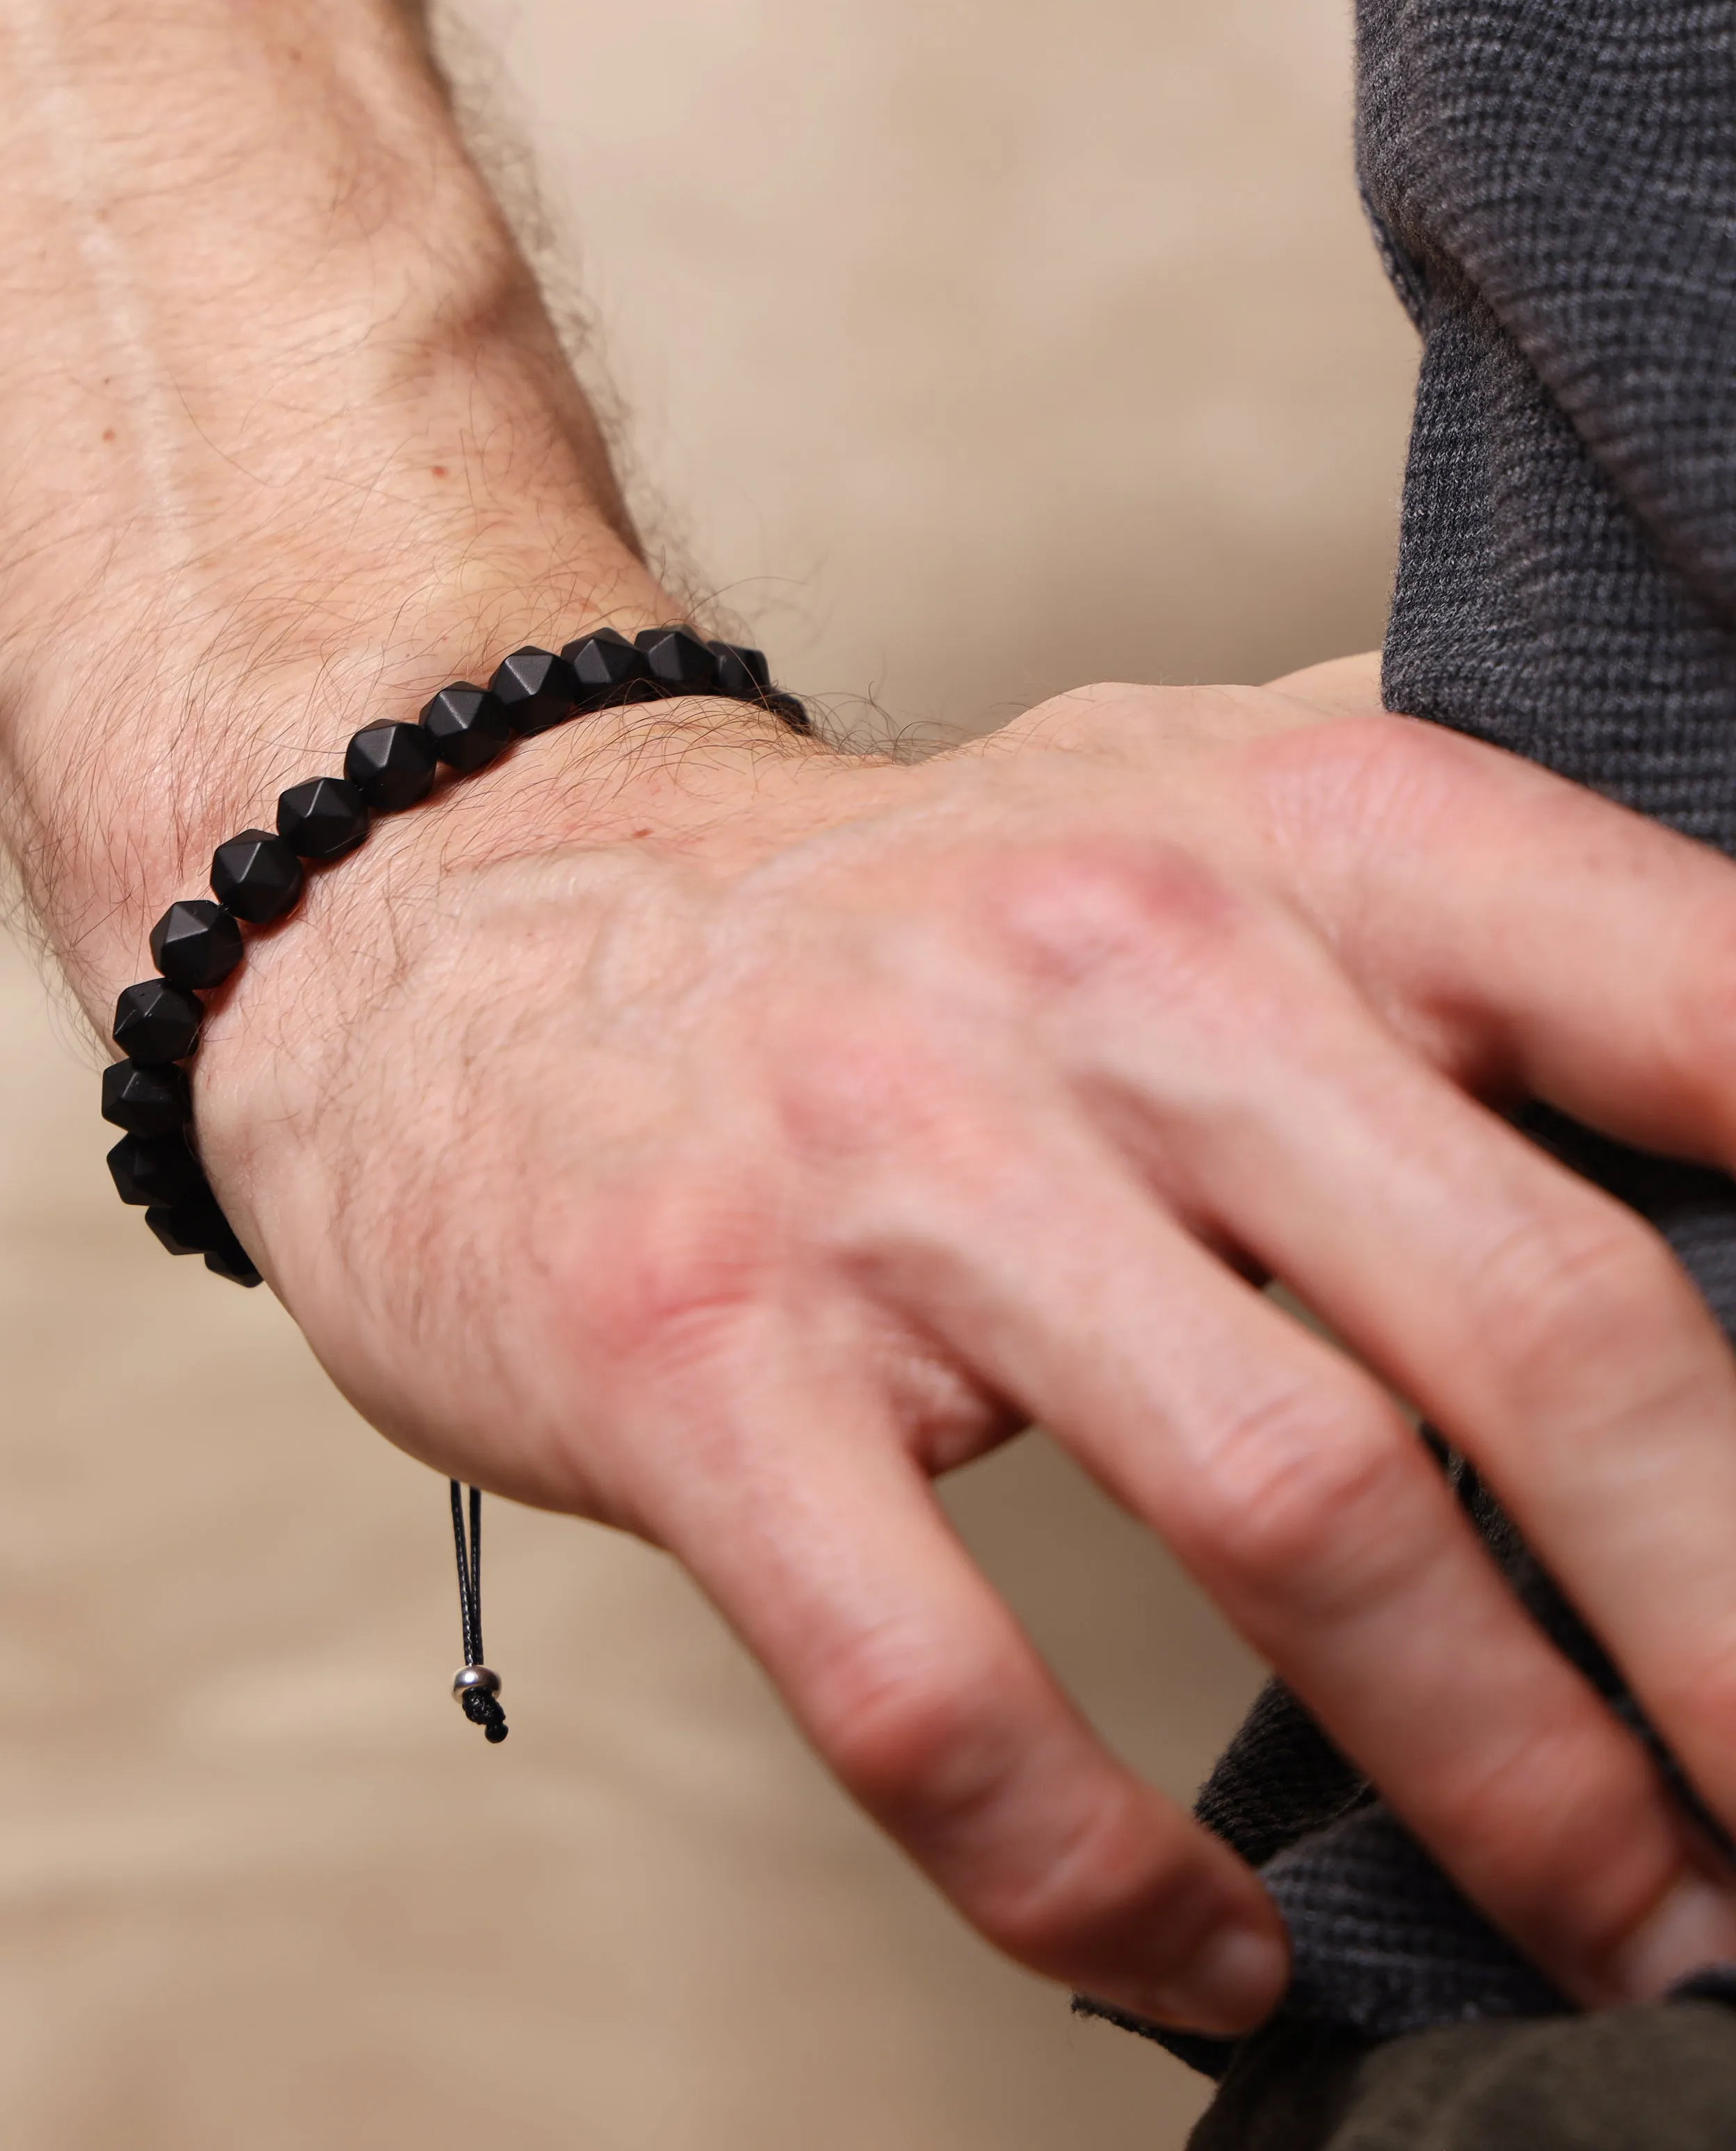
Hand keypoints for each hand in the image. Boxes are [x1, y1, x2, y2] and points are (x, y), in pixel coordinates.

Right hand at [189, 662, 1735, 2036]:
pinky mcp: (700, 1361)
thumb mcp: (1189, 812)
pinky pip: (945, 1693)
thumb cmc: (896, 921)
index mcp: (1288, 832)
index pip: (1702, 1006)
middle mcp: (1116, 974)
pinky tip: (1217, 1957)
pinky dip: (1108, 1879)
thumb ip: (1454, 927)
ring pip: (1293, 1525)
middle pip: (1545, 1330)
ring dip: (1516, 1787)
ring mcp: (897, 1171)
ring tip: (1631, 1934)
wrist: (469, 918)